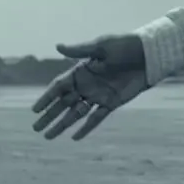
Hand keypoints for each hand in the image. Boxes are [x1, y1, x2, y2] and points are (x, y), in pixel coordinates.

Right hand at [30, 34, 150, 140]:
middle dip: (49, 115)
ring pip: (75, 113)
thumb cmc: (124, 46)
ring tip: (48, 136)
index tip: (34, 110)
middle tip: (35, 128)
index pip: (58, 87)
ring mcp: (98, 95)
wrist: (149, 56)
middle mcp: (86, 85)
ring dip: (62, 124)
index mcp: (80, 71)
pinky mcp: (111, 103)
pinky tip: (74, 137)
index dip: (46, 98)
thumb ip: (80, 50)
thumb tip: (57, 46)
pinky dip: (86, 128)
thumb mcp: (101, 47)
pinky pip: (96, 118)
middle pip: (63, 103)